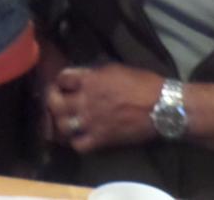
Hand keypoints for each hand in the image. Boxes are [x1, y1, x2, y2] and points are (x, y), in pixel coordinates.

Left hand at [45, 64, 162, 153]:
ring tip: (64, 120)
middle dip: (51, 101)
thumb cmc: (142, 83)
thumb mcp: (115, 69)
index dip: (60, 80)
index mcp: (90, 80)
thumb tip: (82, 76)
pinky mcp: (101, 139)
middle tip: (56, 101)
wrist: (161, 106)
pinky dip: (75, 142)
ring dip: (60, 122)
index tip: (62, 83)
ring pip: (62, 125)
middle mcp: (86, 100)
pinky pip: (78, 145)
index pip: (62, 78)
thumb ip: (94, 73)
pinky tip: (78, 137)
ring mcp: (91, 122)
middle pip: (55, 103)